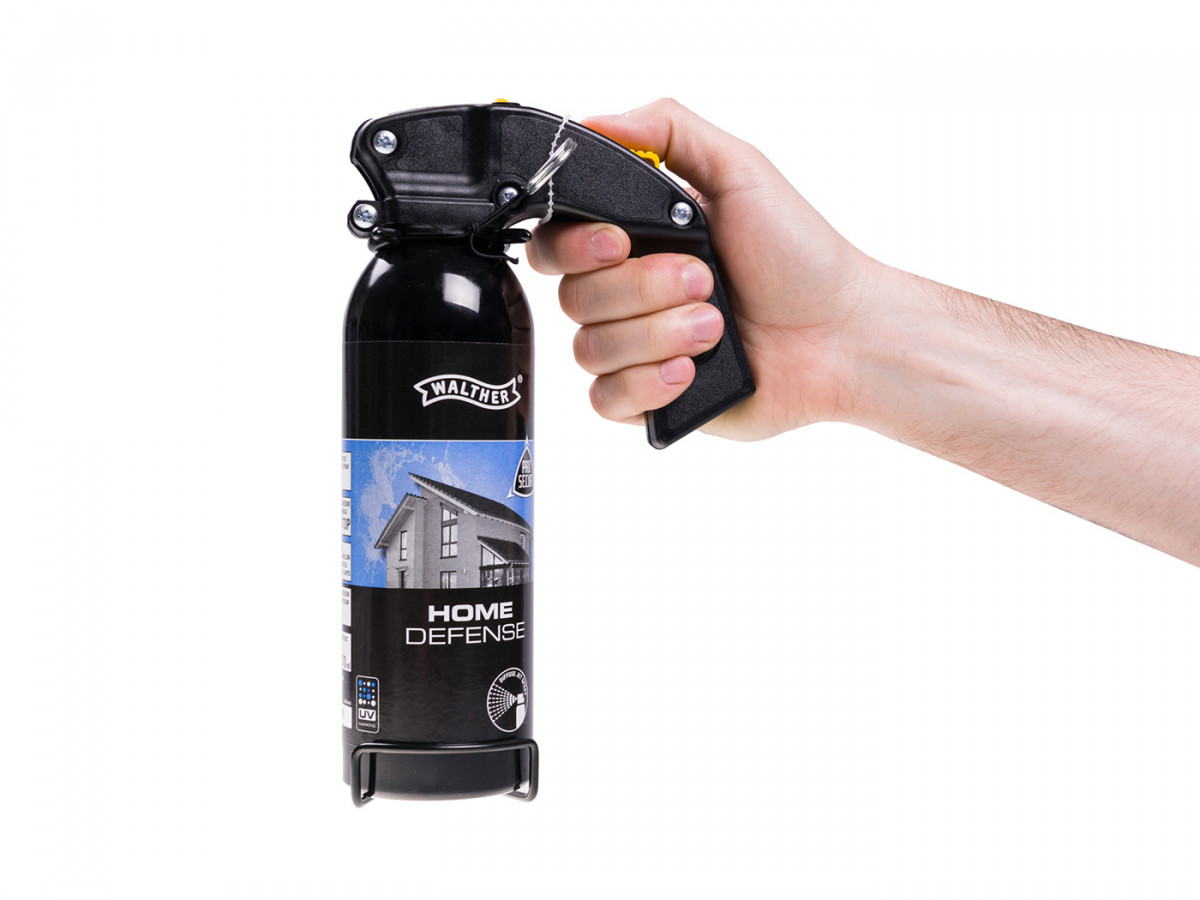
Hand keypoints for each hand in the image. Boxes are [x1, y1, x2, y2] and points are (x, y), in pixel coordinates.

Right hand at [527, 98, 875, 440]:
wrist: (840, 336)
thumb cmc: (801, 257)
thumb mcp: (741, 169)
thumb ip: (668, 129)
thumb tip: (596, 120)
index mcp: (636, 238)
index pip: (556, 240)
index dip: (577, 244)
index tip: (621, 242)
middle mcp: (627, 293)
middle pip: (570, 297)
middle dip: (640, 290)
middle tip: (704, 281)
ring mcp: (635, 348)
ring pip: (588, 350)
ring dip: (657, 335)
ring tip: (715, 327)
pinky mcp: (648, 399)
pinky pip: (604, 400)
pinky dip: (646, 385)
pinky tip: (690, 370)